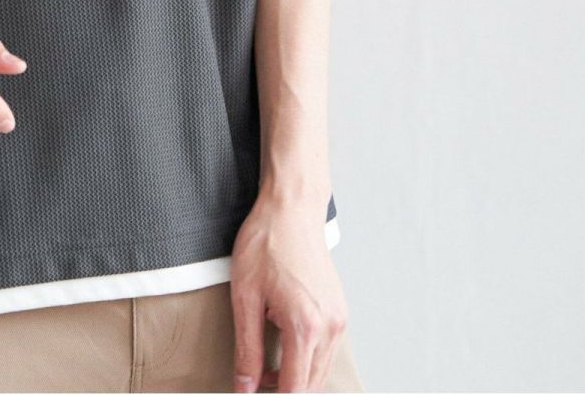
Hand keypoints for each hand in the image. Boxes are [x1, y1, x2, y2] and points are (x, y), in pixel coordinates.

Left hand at [229, 194, 349, 392]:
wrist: (292, 209)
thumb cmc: (266, 243)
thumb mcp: (245, 296)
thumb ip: (247, 348)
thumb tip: (244, 387)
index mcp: (305, 327)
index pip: (295, 390)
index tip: (252, 392)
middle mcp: (330, 328)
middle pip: (311, 386)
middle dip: (283, 391)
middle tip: (254, 379)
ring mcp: (339, 319)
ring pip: (320, 371)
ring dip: (296, 376)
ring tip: (266, 362)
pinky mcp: (340, 311)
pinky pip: (326, 350)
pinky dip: (307, 358)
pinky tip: (284, 341)